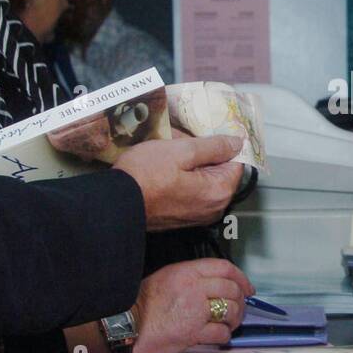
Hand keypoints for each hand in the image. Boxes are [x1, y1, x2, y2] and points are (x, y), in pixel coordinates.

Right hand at [112, 136, 244, 230]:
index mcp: (219, 192)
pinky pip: (192, 191)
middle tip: (182, 140)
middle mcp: (214, 208)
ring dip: (191, 163)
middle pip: (220, 171)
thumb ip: (213, 147)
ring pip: (204, 179)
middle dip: (204, 153)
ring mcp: (198, 216)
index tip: (206, 134)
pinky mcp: (183, 217)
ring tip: (170, 151)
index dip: (223, 145)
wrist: (115, 203)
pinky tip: (165, 167)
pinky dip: (183, 177)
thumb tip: (237, 143)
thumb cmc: (145, 175)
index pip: (236, 162)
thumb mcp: (181, 151)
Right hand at [128, 258, 254, 352]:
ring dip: (235, 319)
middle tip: (239, 308)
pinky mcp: (193, 332)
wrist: (124, 328)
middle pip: (232, 288)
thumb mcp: (165, 279)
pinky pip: (221, 332)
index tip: (247, 287)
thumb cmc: (139, 306)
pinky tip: (217, 336)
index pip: (224, 267)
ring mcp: (194, 310)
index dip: (241, 277)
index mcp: (185, 272)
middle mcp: (193, 288)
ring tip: (228, 323)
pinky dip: (223, 335)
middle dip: (241, 300)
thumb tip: (215, 284)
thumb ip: (191, 278)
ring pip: (231, 310)